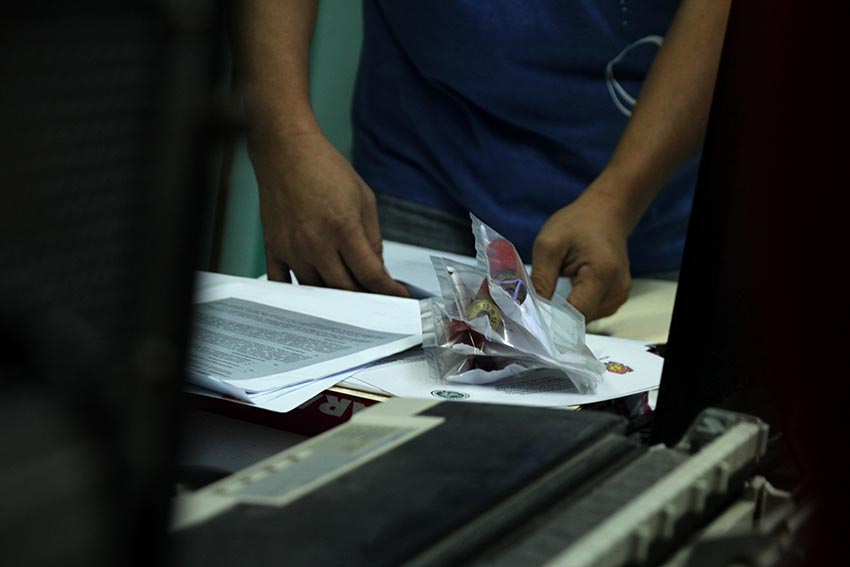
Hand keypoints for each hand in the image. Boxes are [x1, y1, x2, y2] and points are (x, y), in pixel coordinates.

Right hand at [250, 131, 408, 296]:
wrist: (286, 151)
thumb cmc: (326, 169)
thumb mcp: (364, 199)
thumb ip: (373, 238)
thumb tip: (378, 270)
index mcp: (343, 228)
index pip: (370, 274)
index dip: (388, 291)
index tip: (398, 298)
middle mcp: (316, 243)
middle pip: (345, 289)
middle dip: (365, 298)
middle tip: (377, 300)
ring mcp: (292, 248)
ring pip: (317, 292)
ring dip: (335, 298)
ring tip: (350, 296)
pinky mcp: (273, 248)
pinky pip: (283, 285)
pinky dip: (299, 296)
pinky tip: (314, 297)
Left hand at [530, 184, 632, 321]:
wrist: (606, 213)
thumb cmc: (577, 223)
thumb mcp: (549, 244)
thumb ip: (540, 279)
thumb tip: (528, 309)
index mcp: (602, 274)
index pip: (575, 315)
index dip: (551, 320)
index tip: (530, 317)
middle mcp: (617, 290)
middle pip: (581, 320)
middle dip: (556, 317)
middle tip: (537, 302)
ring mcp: (620, 296)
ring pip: (585, 319)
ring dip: (566, 312)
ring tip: (553, 291)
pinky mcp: (616, 298)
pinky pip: (591, 312)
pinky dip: (576, 307)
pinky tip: (567, 292)